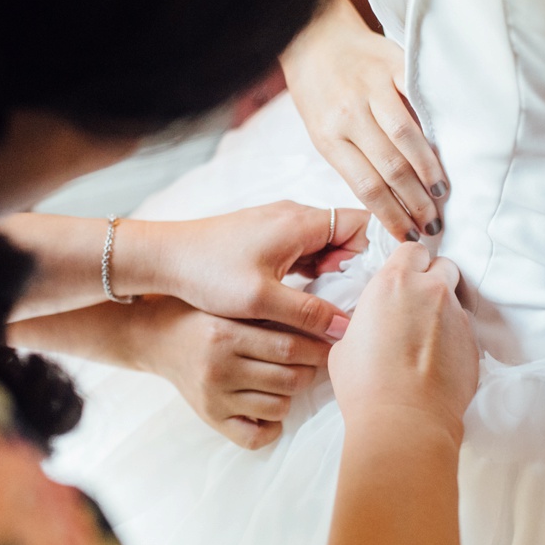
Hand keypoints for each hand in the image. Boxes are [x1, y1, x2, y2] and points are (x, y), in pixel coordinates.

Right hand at [128, 296, 328, 448]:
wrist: (157, 338)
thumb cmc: (203, 315)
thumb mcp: (232, 304)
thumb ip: (271, 312)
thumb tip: (325, 323)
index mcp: (225, 334)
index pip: (289, 346)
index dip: (318, 347)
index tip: (332, 343)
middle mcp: (218, 368)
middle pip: (289, 379)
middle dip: (310, 370)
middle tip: (315, 361)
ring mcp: (214, 398)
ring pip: (279, 407)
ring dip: (292, 394)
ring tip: (287, 378)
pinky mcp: (210, 418)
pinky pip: (254, 437)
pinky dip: (271, 426)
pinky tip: (271, 407)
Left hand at [161, 201, 370, 340]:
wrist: (164, 258)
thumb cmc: (208, 273)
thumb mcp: (261, 299)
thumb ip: (308, 313)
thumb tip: (346, 327)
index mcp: (301, 222)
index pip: (363, 223)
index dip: (378, 251)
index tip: (380, 284)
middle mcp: (294, 216)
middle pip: (347, 235)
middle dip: (358, 269)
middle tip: (359, 304)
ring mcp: (280, 226)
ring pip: (326, 245)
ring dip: (334, 273)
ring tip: (335, 307)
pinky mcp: (266, 239)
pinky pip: (305, 251)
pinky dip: (314, 272)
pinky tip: (307, 300)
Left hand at [282, 0, 447, 241]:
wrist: (313, 35)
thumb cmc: (319, 91)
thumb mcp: (321, 131)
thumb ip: (352, 159)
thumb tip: (390, 199)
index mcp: (328, 137)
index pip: (366, 187)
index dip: (391, 215)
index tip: (408, 236)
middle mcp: (349, 114)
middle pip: (390, 168)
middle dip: (416, 202)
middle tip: (434, 224)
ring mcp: (371, 88)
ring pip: (407, 137)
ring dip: (429, 170)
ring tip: (442, 194)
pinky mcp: (392, 63)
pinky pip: (418, 98)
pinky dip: (435, 125)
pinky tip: (449, 148)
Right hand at [328, 243, 477, 443]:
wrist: (404, 421)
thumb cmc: (366, 385)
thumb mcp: (346, 343)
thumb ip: (364, 321)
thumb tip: (370, 326)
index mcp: (392, 282)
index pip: (412, 249)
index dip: (408, 263)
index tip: (403, 278)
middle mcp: (429, 290)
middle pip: (442, 266)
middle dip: (432, 280)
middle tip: (416, 305)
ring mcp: (456, 315)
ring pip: (455, 298)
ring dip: (443, 310)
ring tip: (426, 338)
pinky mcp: (473, 342)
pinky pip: (464, 329)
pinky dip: (453, 337)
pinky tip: (437, 360)